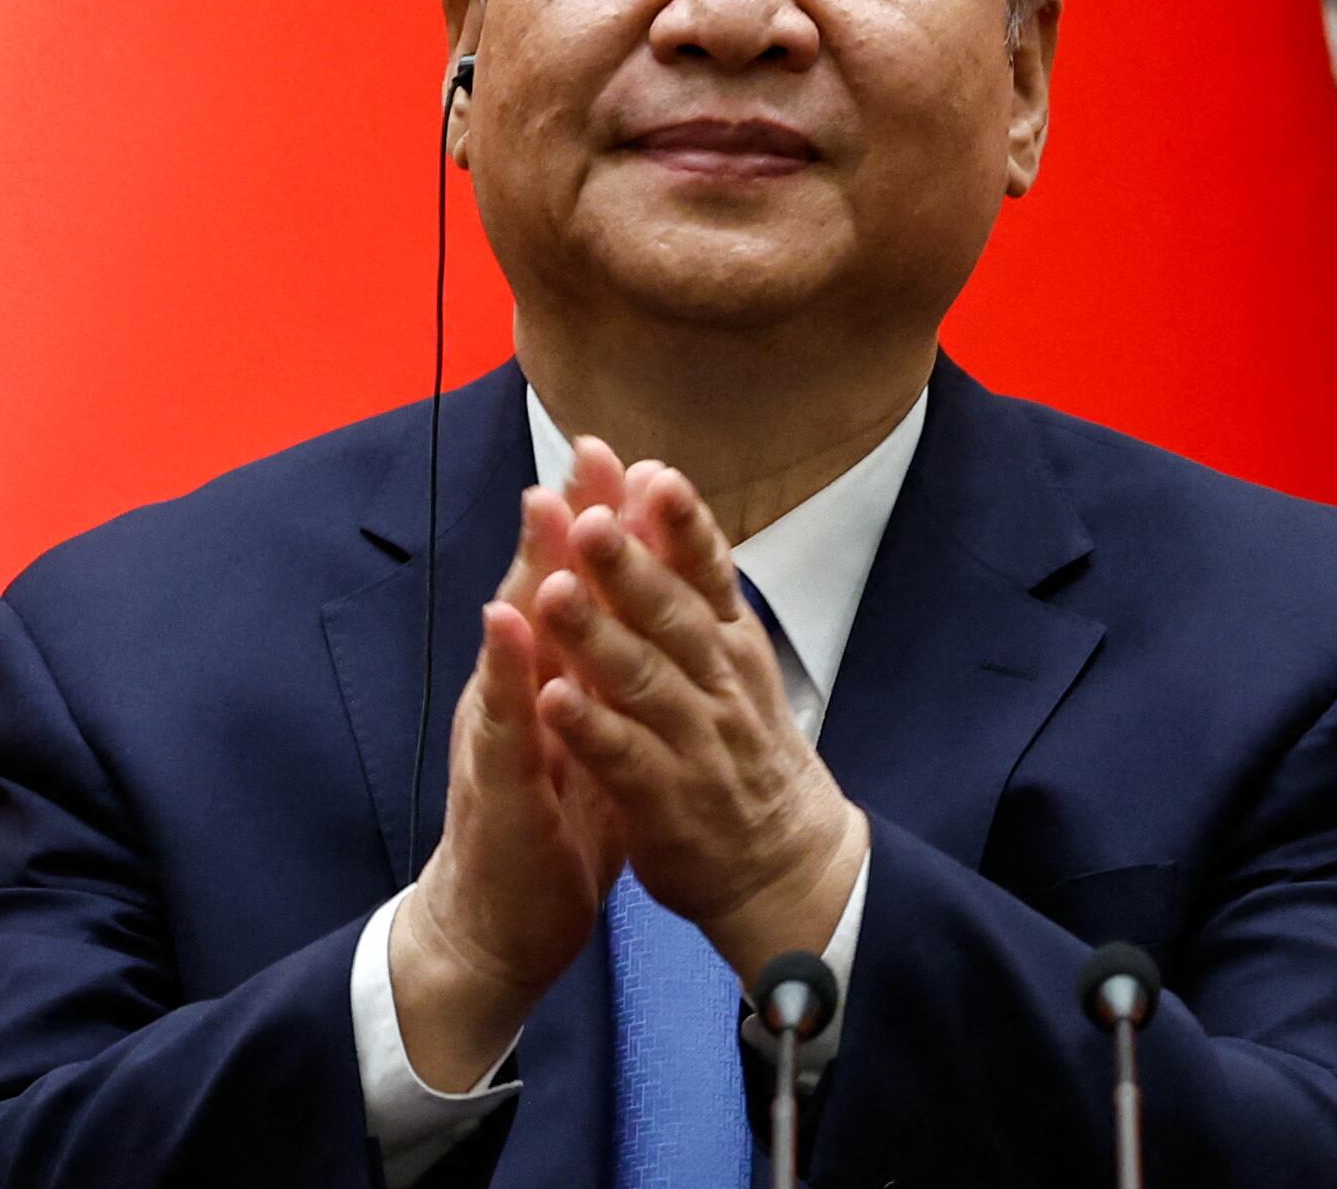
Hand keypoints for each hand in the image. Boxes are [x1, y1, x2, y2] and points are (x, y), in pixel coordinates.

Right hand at [387, 445, 634, 1090]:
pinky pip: (499, 720)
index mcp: (551, 680)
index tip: (633, 456)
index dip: (604, 525)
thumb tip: (645, 614)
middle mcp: (517, 691)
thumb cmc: (550, 827)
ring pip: (514, 638)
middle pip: (543, 590)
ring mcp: (497, 731)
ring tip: (544, 506)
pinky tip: (506, 625)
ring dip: (528, 570)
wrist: (497, 929)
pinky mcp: (491, 783)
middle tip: (589, 449)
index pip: (580, 589)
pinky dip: (504, 671)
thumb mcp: (593, 738)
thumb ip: (607, 675)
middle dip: (568, 519)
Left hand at [532, 449, 868, 978]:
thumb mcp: (734, 659)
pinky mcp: (664, 802)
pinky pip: (622, 759)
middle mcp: (717, 686)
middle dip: (629, 565)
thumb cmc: (746, 749)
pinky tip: (550, 701)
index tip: (653, 471)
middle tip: (589, 517)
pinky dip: (588, 729)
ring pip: (642, 681)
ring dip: (597, 637)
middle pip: (670, 616)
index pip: (709, 573)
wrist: (786, 865)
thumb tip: (661, 492)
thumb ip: (692, 584)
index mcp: (730, 645)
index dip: (682, 524)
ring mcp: (693, 744)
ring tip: (555, 593)